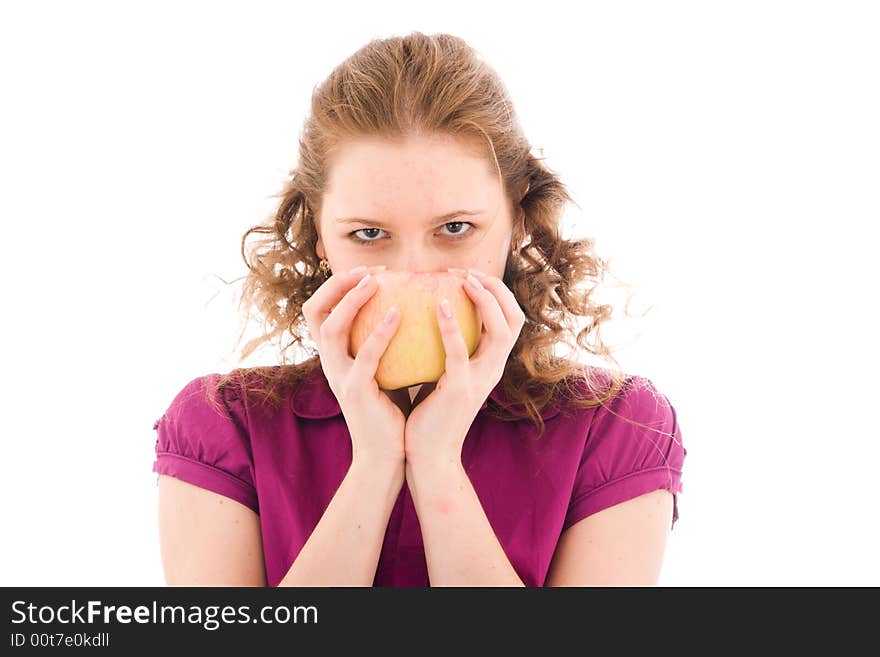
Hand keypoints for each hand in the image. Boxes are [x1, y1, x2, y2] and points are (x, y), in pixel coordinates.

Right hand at [301, 264, 405, 470]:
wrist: (387, 452)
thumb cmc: (392, 408)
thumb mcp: (386, 367)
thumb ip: (387, 341)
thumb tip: (412, 306)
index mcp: (335, 355)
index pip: (320, 309)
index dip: (338, 285)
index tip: (374, 271)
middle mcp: (329, 362)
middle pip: (314, 311)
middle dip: (337, 284)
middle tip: (370, 270)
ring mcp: (338, 376)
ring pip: (330, 329)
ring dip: (352, 300)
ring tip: (376, 282)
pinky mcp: (355, 392)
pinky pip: (364, 356)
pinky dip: (379, 332)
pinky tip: (399, 314)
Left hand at [403, 268, 525, 467]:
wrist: (428, 456)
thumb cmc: (430, 415)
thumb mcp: (444, 375)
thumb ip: (446, 350)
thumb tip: (429, 317)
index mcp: (491, 364)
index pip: (509, 320)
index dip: (496, 293)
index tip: (468, 275)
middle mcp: (494, 369)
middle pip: (514, 318)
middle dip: (497, 288)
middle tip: (467, 271)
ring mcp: (481, 379)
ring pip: (500, 330)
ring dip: (484, 299)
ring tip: (462, 279)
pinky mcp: (460, 389)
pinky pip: (459, 351)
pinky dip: (451, 325)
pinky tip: (436, 305)